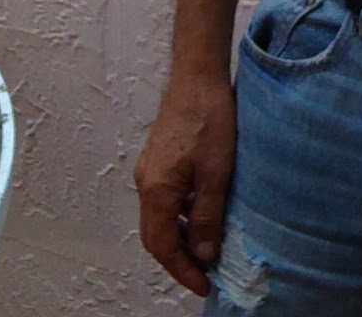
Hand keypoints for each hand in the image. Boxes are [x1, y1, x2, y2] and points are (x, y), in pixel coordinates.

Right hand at [135, 74, 236, 296]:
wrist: (197, 75)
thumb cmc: (208, 118)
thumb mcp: (216, 173)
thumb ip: (207, 217)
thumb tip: (203, 255)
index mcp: (156, 190)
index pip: (163, 246)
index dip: (182, 271)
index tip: (204, 285)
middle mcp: (145, 183)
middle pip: (155, 236)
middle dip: (178, 259)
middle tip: (204, 274)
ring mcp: (150, 169)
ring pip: (159, 218)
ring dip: (179, 237)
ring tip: (207, 248)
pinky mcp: (158, 158)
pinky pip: (163, 199)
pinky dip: (179, 216)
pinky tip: (201, 213)